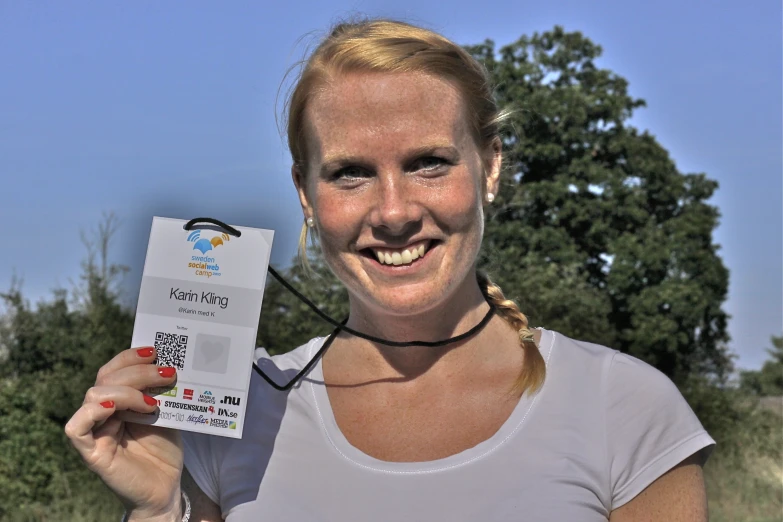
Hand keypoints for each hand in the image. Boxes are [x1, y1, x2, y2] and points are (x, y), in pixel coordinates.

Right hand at [65, 346, 183, 520]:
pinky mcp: (91, 452)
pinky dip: (92, 412)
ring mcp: (95, 431)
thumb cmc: (164, 450)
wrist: (166, 487)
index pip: (113, 369)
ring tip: (153, 403)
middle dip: (139, 371)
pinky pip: (76, 428)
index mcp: (118, 399)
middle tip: (168, 373)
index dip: (130, 356)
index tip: (156, 350)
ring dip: (126, 391)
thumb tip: (169, 363)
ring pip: (94, 395)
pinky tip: (114, 407)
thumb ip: (161, 391)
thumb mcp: (167, 412)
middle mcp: (102, 411)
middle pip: (107, 378)